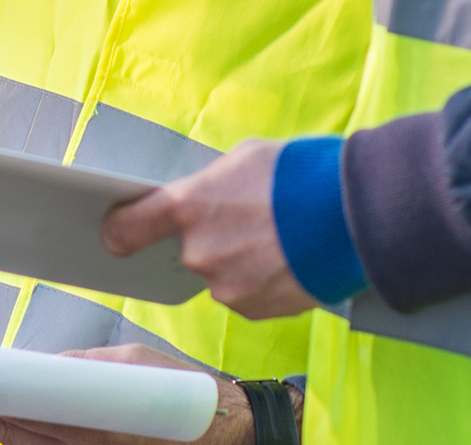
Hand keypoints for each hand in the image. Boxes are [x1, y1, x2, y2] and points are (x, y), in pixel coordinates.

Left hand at [0, 350, 249, 444]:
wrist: (224, 431)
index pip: (38, 416)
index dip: (3, 403)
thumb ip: (89, 364)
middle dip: (0, 416)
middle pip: (31, 438)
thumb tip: (49, 363)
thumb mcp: (137, 362)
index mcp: (106, 426)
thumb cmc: (182, 393)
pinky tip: (23, 431)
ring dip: (12, 434)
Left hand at [102, 140, 315, 320]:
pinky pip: (245, 295)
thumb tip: (202, 198)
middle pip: (188, 251)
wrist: (355, 217)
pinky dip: (260, 281)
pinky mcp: (255, 310)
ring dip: (239, 260)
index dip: (120, 230)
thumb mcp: (243, 160)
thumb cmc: (299, 176)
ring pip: (220, 274)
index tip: (115, 233)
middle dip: (211, 238)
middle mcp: (199, 252)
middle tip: (247, 220)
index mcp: (188, 207)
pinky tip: (286, 259)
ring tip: (277, 237)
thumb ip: (210, 184)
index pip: (128, 227)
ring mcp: (227, 286)